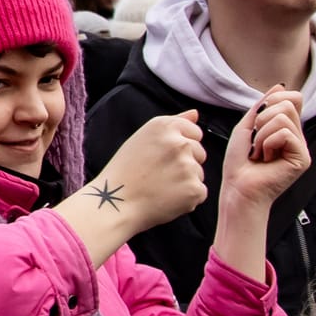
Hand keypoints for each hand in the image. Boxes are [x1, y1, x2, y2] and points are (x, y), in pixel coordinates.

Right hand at [92, 110, 209, 233]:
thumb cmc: (125, 171)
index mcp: (164, 126)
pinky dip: (187, 198)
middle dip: (186, 162)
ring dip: (186, 181)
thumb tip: (195, 113)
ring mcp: (188, 166)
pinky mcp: (194, 189)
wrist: (115, 202)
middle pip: (200, 152)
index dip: (180, 145)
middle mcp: (179, 143)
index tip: (164, 156)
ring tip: (160, 186)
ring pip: (199, 173)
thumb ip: (173, 123)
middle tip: (160, 173)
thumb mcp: (143, 138)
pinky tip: (167, 198)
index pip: (194, 131)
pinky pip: (199, 192)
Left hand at [222, 88, 310, 209]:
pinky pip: (285, 133)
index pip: (293, 98)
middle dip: (262, 119)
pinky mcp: (303, 158)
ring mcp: (302, 147)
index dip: (274, 100)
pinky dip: (267, 143)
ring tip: (259, 152)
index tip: (257, 119)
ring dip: (261, 134)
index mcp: (286, 128)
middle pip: (288, 103)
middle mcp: (297, 136)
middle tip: (256, 142)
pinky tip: (265, 159)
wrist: (237, 187)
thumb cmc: (239, 161)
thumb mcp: (247, 126)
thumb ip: (263, 106)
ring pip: (283, 117)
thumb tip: (280, 85)